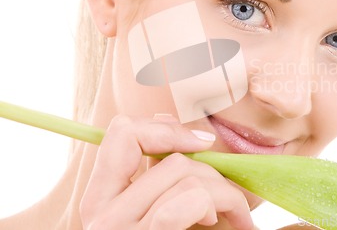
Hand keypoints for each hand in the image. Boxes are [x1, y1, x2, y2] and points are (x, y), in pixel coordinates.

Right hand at [80, 114, 253, 229]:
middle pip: (167, 158)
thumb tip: (168, 120)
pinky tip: (221, 224)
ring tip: (233, 215)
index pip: (121, 135)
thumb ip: (158, 172)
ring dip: (224, 192)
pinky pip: (187, 202)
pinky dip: (218, 205)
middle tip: (229, 196)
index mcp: (101, 198)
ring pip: (184, 174)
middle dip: (210, 171)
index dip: (164, 127)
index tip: (201, 140)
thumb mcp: (158, 207)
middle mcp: (100, 214)